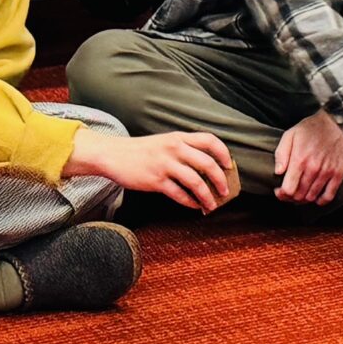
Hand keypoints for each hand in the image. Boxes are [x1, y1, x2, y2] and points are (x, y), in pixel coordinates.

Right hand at [68, 127, 234, 211]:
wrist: (113, 155)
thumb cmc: (141, 150)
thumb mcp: (165, 142)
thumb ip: (184, 148)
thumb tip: (206, 165)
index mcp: (179, 137)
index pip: (209, 140)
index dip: (223, 153)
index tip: (229, 165)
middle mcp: (175, 149)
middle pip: (207, 163)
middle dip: (220, 180)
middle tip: (225, 191)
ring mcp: (165, 165)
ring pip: (195, 182)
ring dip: (207, 196)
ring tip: (212, 205)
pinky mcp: (155, 181)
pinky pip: (179, 194)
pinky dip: (190, 202)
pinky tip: (194, 206)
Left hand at [276, 110, 342, 205]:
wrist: (338, 121)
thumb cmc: (311, 128)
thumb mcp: (290, 135)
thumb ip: (281, 154)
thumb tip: (278, 172)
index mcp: (300, 159)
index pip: (288, 189)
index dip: (281, 194)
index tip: (279, 190)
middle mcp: (314, 168)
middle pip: (299, 196)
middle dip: (291, 197)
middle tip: (289, 192)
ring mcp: (328, 172)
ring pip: (312, 197)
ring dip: (304, 198)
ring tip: (300, 192)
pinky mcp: (339, 173)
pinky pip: (329, 196)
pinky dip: (320, 200)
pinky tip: (315, 196)